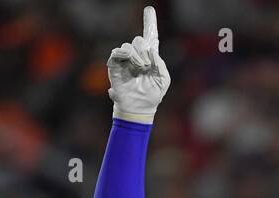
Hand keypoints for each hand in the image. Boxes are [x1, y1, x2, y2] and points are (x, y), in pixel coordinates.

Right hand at [107, 6, 170, 122]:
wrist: (140, 108)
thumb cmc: (152, 94)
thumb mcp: (163, 79)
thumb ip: (160, 63)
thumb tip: (151, 50)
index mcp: (150, 57)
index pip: (150, 36)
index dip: (150, 22)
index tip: (149, 9)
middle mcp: (137, 55)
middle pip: (139, 40)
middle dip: (145, 52)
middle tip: (147, 66)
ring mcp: (125, 60)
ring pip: (129, 46)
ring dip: (137, 57)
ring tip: (141, 70)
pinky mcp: (115, 65)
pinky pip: (117, 52)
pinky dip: (124, 54)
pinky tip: (131, 61)